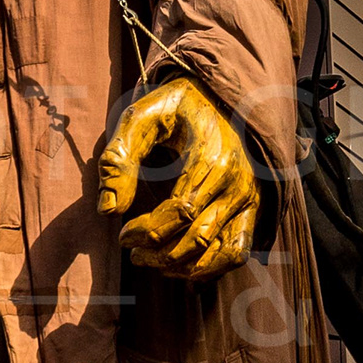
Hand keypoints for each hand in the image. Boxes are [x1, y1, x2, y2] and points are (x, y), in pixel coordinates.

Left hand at [98, 77, 258, 276]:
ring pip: (221, 253)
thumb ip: (120, 159)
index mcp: (212, 157)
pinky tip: (182, 268)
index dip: (148, 231)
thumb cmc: (175, 106)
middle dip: (160, 254)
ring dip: (184, 268)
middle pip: (198, 237)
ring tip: (155, 262)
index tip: (123, 235)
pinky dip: (212, 267)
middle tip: (133, 252)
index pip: (181, 210)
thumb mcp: (141, 117)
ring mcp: (250, 197)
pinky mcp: (254, 207)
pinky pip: (238, 251)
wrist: (219, 95)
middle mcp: (238, 182)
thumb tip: (108, 210)